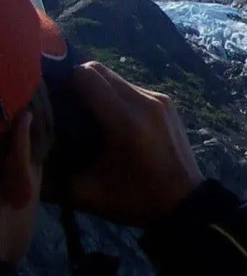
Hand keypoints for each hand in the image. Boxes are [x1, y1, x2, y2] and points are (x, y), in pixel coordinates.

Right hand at [63, 62, 203, 225]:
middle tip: (68, 108)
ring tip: (88, 115)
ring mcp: (160, 100)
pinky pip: (132, 88)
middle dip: (76, 83)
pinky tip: (110, 119)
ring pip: (115, 77)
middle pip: (98, 70)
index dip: (63, 84)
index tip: (55, 103)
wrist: (186, 204)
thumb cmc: (136, 200)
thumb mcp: (87, 192)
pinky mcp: (168, 103)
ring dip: (97, 90)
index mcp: (126, 122)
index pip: (84, 76)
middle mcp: (146, 103)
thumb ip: (53, 172)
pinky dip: (116, 96)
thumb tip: (31, 148)